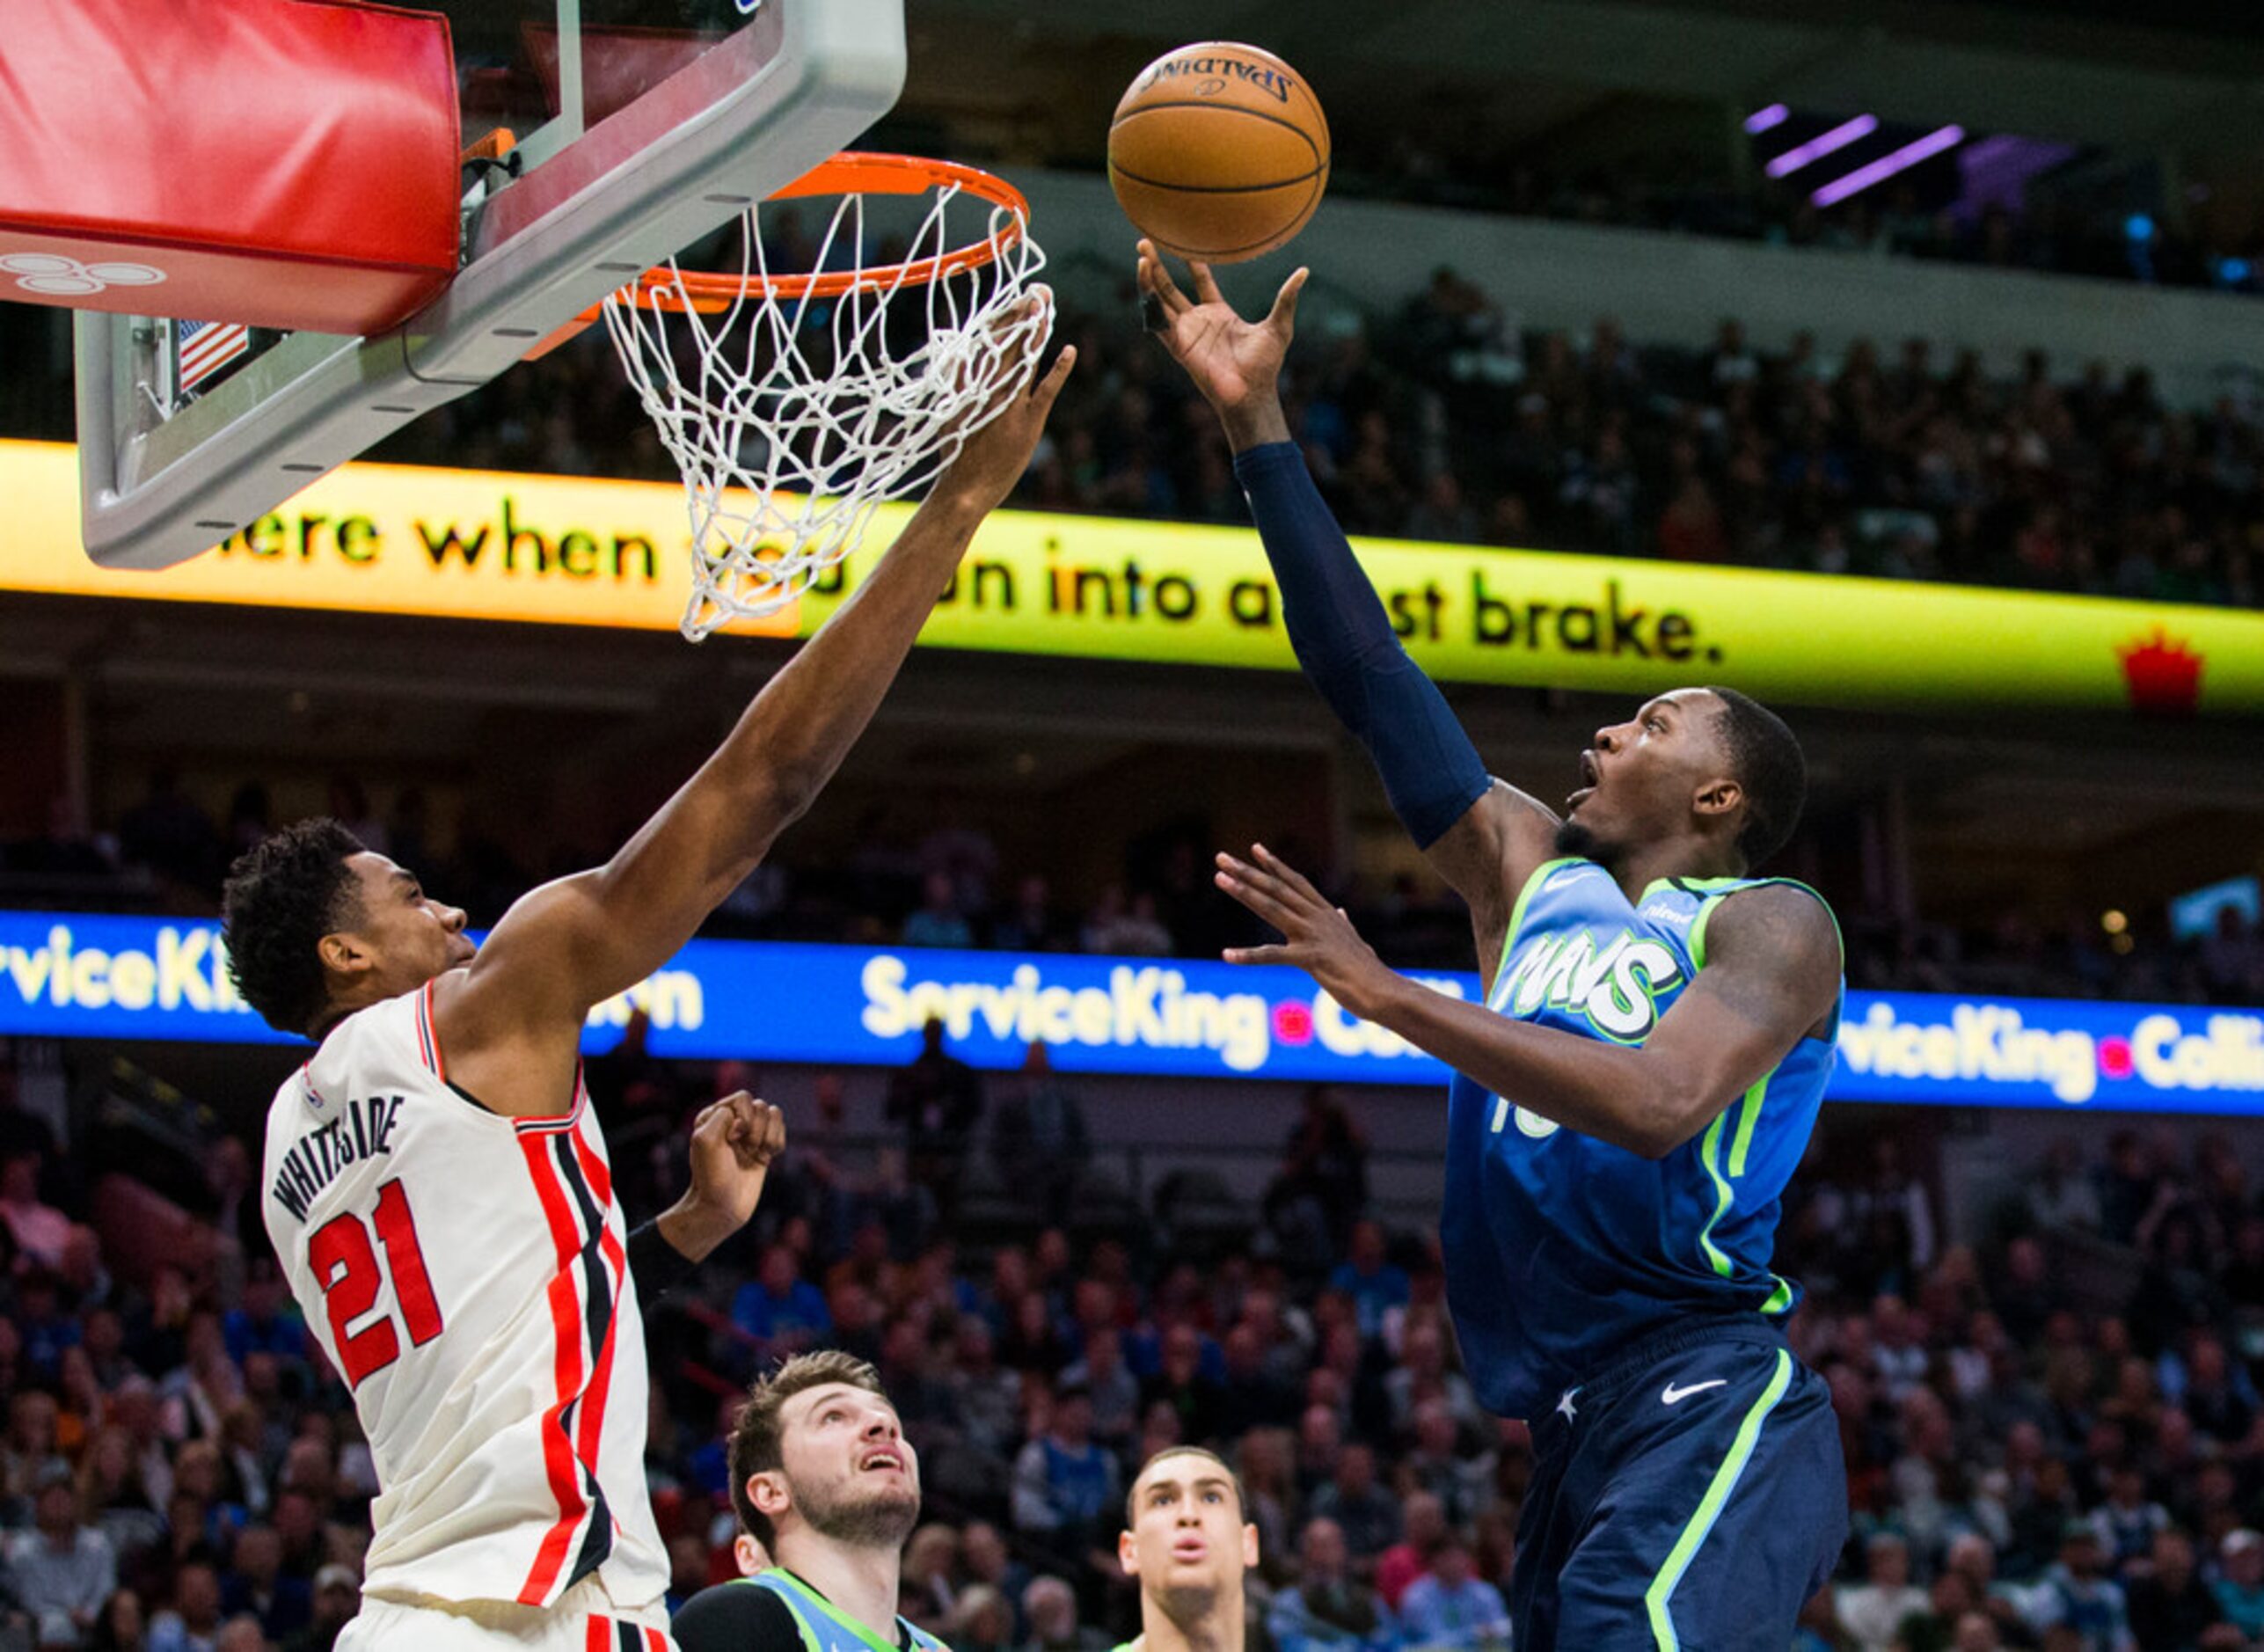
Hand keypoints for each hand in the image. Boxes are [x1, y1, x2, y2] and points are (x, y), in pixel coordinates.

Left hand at [660, 1091, 785, 1262]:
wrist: (721, 1208)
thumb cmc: (711, 1176)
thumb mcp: (705, 1140)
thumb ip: (723, 1115)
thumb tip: (744, 1117)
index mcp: (715, 1116)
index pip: (743, 1098)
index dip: (743, 1118)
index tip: (731, 1140)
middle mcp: (733, 1122)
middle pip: (761, 1106)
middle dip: (756, 1130)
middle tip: (743, 1149)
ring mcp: (750, 1135)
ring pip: (775, 1115)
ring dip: (768, 1137)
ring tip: (754, 1154)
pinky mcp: (764, 1149)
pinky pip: (781, 1132)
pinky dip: (777, 1145)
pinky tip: (763, 1159)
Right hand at [933, 289, 1075, 511]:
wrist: (963, 489)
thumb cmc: (955, 454)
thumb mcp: (950, 412)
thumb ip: (957, 384)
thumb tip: (955, 357)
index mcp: (967, 383)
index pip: (986, 341)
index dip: (1004, 317)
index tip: (1015, 299)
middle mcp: (988, 387)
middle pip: (1009, 341)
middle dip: (1024, 312)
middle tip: (1038, 290)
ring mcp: (1009, 404)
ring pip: (1026, 357)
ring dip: (1038, 329)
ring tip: (1046, 303)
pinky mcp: (1027, 421)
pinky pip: (1046, 390)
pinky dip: (1058, 369)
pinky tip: (1069, 350)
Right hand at [1137, 240, 1306, 447]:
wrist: (1252, 392)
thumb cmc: (1265, 366)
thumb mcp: (1279, 326)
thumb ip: (1286, 298)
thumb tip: (1304, 272)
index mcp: (1219, 314)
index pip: (1202, 281)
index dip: (1193, 261)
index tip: (1186, 240)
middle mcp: (1198, 321)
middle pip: (1171, 286)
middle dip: (1159, 264)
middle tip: (1147, 241)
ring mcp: (1185, 332)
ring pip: (1160, 297)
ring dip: (1148, 274)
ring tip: (1141, 249)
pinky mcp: (1178, 343)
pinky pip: (1158, 318)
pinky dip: (1149, 297)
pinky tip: (1144, 275)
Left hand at [1214, 843, 1398, 1018]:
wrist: (1385, 992)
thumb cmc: (1370, 973)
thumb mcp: (1355, 943)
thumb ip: (1345, 926)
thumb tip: (1342, 913)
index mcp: (1327, 915)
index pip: (1296, 883)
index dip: (1275, 865)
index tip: (1255, 849)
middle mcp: (1318, 918)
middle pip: (1277, 888)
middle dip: (1248, 871)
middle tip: (1221, 858)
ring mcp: (1314, 936)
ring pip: (1272, 908)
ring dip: (1244, 892)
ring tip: (1219, 879)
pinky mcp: (1311, 958)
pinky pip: (1273, 956)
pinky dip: (1248, 956)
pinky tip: (1227, 955)